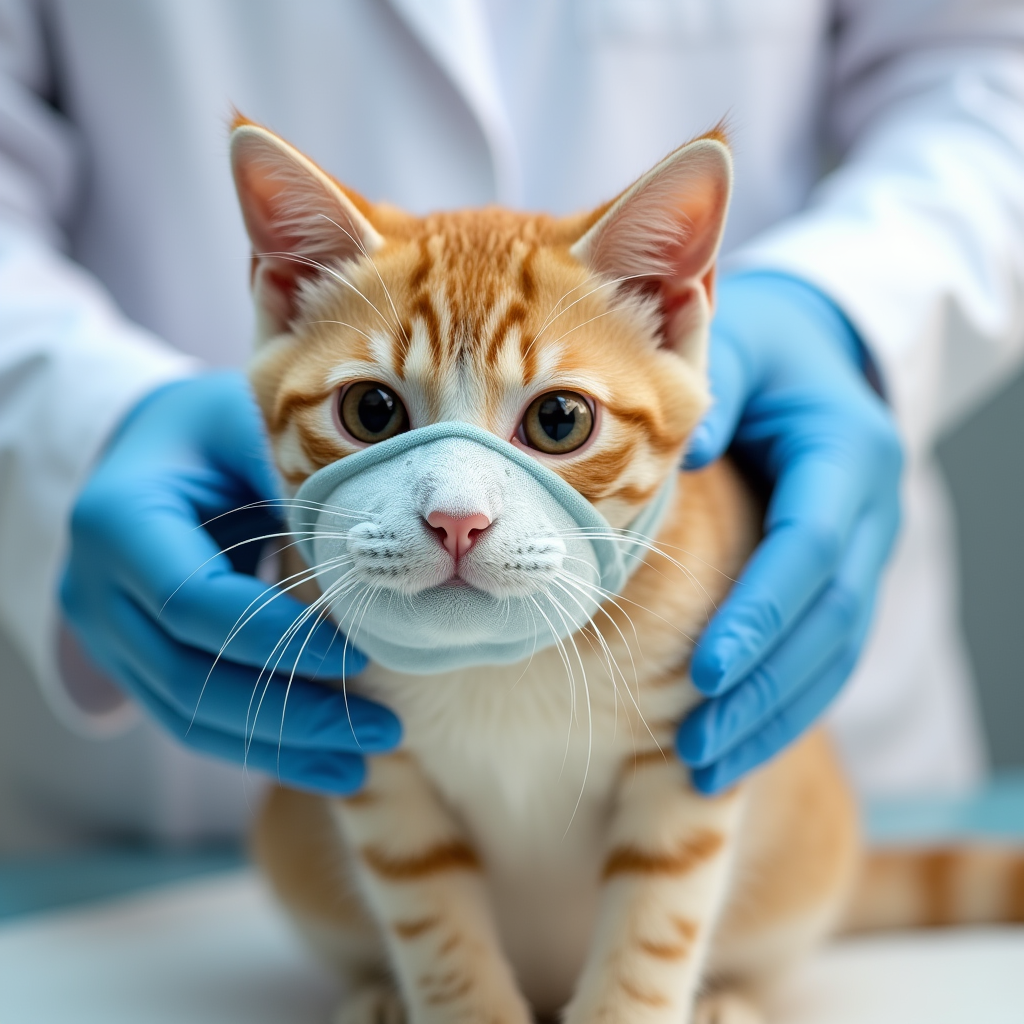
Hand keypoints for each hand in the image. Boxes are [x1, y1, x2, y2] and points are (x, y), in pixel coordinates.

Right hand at [61, 371, 399, 793]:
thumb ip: (293, 476)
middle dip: (290, 713)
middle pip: (187, 676)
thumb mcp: (250, 424)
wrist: (160, 447)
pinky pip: (191, 715)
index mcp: (119, 520)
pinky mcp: (134, 658)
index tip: (361, 653)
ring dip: (279, 746)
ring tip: (361, 761)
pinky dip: (258, 742)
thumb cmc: (218, 427)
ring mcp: (107, 633)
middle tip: (382, 728)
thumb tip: (382, 539)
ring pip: (187, 713)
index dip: (278, 637)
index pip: (195, 601)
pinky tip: (324, 758)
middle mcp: (96, 588)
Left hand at [676, 271, 901, 792]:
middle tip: (695, 747)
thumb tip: (677, 455)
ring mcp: (866, 554)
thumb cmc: (762, 350)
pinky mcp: (844, 579)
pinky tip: (733, 742)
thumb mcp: (738, 347)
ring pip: (833, 653)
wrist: (815, 356)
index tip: (703, 669)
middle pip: (828, 620)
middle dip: (764, 688)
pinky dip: (782, 703)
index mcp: (848, 455)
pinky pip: (824, 654)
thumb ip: (710, 390)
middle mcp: (872, 513)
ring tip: (704, 767)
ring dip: (772, 715)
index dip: (762, 611)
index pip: (810, 547)